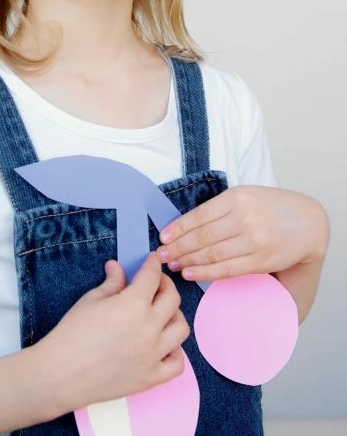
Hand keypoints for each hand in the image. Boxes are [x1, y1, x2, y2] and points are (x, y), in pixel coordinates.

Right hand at [40, 252, 190, 414]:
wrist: (60, 374)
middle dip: (166, 284)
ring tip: (161, 313)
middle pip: (172, 299)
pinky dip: (174, 351)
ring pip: (181, 329)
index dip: (153, 263)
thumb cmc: (72, 334)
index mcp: (134, 304)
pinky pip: (177, 364)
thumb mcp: (91, 300)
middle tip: (156, 283)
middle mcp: (149, 328)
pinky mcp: (151, 378)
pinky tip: (163, 345)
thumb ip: (112, 282)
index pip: (152, 276)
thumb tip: (117, 267)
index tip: (153, 259)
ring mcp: (153, 355)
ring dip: (174, 316)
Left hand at [156, 186, 329, 281]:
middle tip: (161, 255)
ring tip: (173, 265)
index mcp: (237, 198)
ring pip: (212, 253)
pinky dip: (206, 272)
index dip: (178, 229)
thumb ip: (220, 208)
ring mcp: (253, 240)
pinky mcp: (260, 260)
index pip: (199, 215)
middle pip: (202, 236)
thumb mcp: (246, 196)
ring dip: (188, 261)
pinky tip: (192, 273)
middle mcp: (244, 218)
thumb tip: (187, 226)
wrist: (308, 222)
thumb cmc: (272, 207)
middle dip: (178, 247)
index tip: (163, 238)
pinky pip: (227, 268)